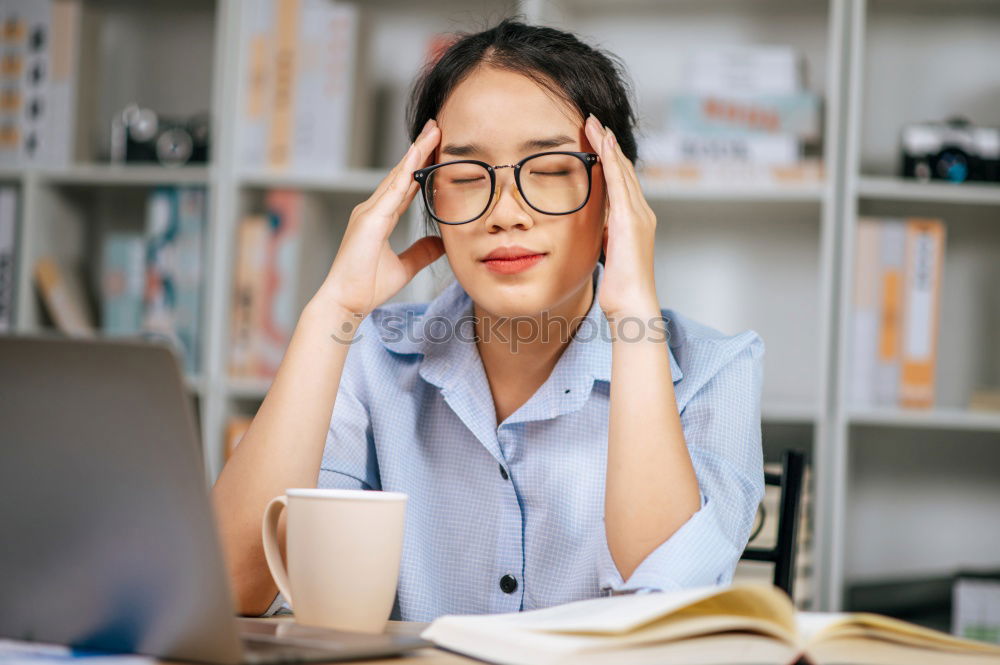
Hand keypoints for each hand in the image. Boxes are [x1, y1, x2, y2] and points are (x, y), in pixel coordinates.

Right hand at [314, 119, 443, 317]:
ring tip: (433, 132)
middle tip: (437, 126)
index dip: (421, 167)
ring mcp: (369, 212)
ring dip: (415, 153)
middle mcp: (372, 210)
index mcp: (380, 218)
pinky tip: (417, 156)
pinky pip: (391, 192)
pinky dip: (405, 173)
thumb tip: (441, 242)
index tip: (437, 148)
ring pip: (397, 176)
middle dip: (419, 150)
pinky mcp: (369, 220)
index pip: (406, 186)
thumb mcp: (404, 267)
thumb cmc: (366, 286)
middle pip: (401, 174)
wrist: (345, 302)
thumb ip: (421, 252)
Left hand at [583, 114, 659, 319]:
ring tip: (594, 123)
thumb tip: (597, 230)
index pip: (621, 182)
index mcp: (635, 221)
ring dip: (607, 144)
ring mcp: (637, 215)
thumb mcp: (609, 254)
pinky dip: (610, 161)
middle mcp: (641, 213)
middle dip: (608, 144)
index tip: (597, 139)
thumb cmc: (621, 287)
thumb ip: (606, 237)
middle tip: (594, 121)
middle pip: (622, 170)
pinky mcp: (628, 220)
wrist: (632, 303)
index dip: (610, 159)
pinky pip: (618, 183)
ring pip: (621, 170)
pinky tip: (602, 144)